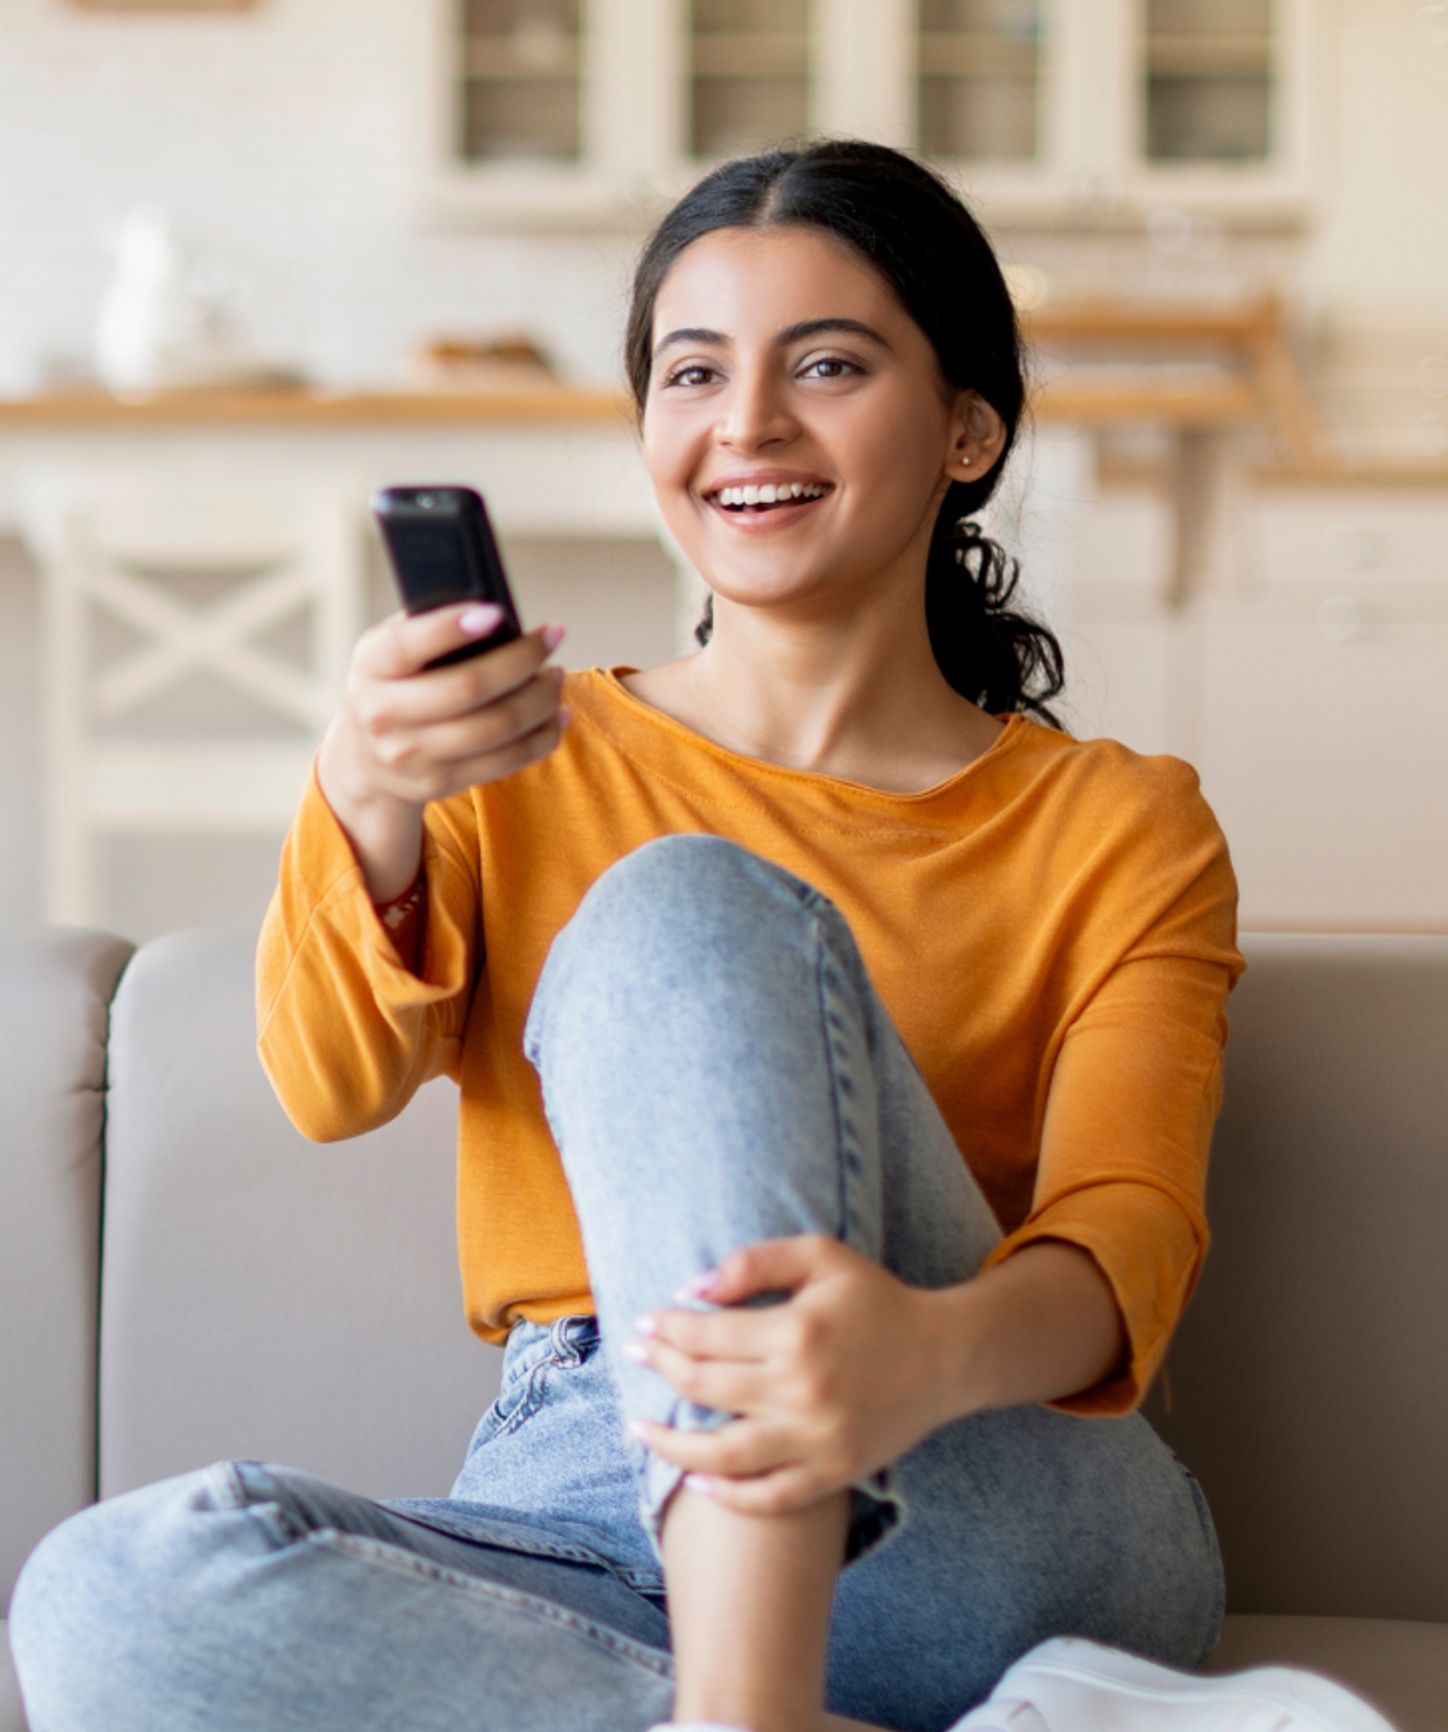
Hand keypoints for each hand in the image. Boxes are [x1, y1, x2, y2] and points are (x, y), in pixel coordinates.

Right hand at [331, 604, 567, 811]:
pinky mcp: (441, 781)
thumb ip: (427, 629)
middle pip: (469, 686)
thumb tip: (495, 613)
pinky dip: (542, 736)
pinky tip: (557, 714)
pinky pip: (506, 760)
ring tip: (556, 676)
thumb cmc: (394, 684)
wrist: (366, 759)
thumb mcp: (389, 651)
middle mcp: (384, 713)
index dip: (451, 626)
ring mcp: (412, 754)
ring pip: (496, 727)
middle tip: (552, 638)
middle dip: (522, 659)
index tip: (496, 613)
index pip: (409, 644)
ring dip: (540, 698)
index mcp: (372, 665)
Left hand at [625, 1233, 945, 1518]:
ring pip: (723, 1455)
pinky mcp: (833, 1473)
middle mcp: (801, 1390)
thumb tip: (691, 1290)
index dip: (666, 1329)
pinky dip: (727, 1496)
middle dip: (660, 1369)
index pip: (706, 1335)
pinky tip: (696, 1481)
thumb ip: (756, 1263)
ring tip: (638, 1430)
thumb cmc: (877, 1299)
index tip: (644, 1325)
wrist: (946, 1356)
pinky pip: (769, 1498)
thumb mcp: (822, 1256)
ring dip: (671, 1445)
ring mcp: (817, 1439)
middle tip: (635, 1357)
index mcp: (797, 1332)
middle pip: (704, 1388)